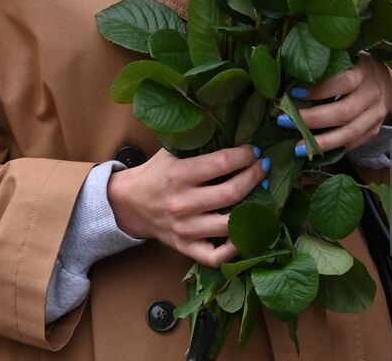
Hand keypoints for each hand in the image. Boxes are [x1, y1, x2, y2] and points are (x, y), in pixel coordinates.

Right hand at [106, 144, 266, 265]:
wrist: (128, 204)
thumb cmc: (156, 174)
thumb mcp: (172, 152)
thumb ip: (200, 146)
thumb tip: (238, 136)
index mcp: (179, 175)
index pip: (222, 163)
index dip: (245, 156)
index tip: (255, 151)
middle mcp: (182, 204)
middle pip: (231, 194)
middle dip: (255, 177)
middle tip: (264, 167)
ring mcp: (185, 229)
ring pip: (229, 225)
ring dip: (253, 209)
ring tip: (262, 195)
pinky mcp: (185, 248)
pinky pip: (215, 256)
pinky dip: (235, 248)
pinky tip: (245, 231)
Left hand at [279, 55, 391, 156]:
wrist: (386, 82)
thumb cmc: (356, 68)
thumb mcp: (347, 59)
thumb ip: (327, 69)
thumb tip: (290, 80)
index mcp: (365, 70)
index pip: (343, 81)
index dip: (319, 90)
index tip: (294, 93)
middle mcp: (373, 93)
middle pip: (343, 112)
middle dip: (312, 119)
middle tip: (285, 122)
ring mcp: (376, 114)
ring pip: (349, 133)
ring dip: (321, 142)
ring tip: (298, 147)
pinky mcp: (375, 130)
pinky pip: (353, 144)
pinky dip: (333, 149)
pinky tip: (314, 151)